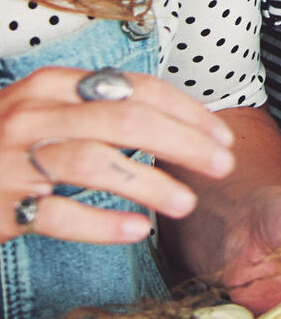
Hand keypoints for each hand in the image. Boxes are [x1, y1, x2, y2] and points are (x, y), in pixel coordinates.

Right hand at [0, 66, 234, 242]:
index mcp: (52, 86)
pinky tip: (136, 231)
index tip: (221, 137)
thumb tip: (179, 124)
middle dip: (184, 142)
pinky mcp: (0, 203)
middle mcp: (33, 115)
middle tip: (221, 166)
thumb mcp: (47, 114)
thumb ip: (99, 111)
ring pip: (95, 164)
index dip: (187, 112)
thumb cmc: (3, 147)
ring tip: (186, 204)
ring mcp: (13, 159)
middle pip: (126, 121)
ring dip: (150, 184)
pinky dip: (100, 224)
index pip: (136, 89)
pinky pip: (57, 214)